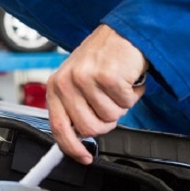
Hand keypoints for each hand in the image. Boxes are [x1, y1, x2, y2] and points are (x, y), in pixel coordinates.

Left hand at [47, 24, 147, 164]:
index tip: (83, 158)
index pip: (58, 127)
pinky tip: (127, 78)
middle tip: (111, 103)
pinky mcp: (107, 76)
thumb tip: (78, 136)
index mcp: (56, 86)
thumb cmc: (102, 58)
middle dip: (106, 121)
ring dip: (121, 105)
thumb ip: (74, 106)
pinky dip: (133, 94)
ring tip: (118, 86)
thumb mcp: (77, 81)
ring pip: (110, 117)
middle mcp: (67, 82)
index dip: (71, 147)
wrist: (124, 32)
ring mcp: (86, 78)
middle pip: (89, 128)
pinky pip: (126, 103)